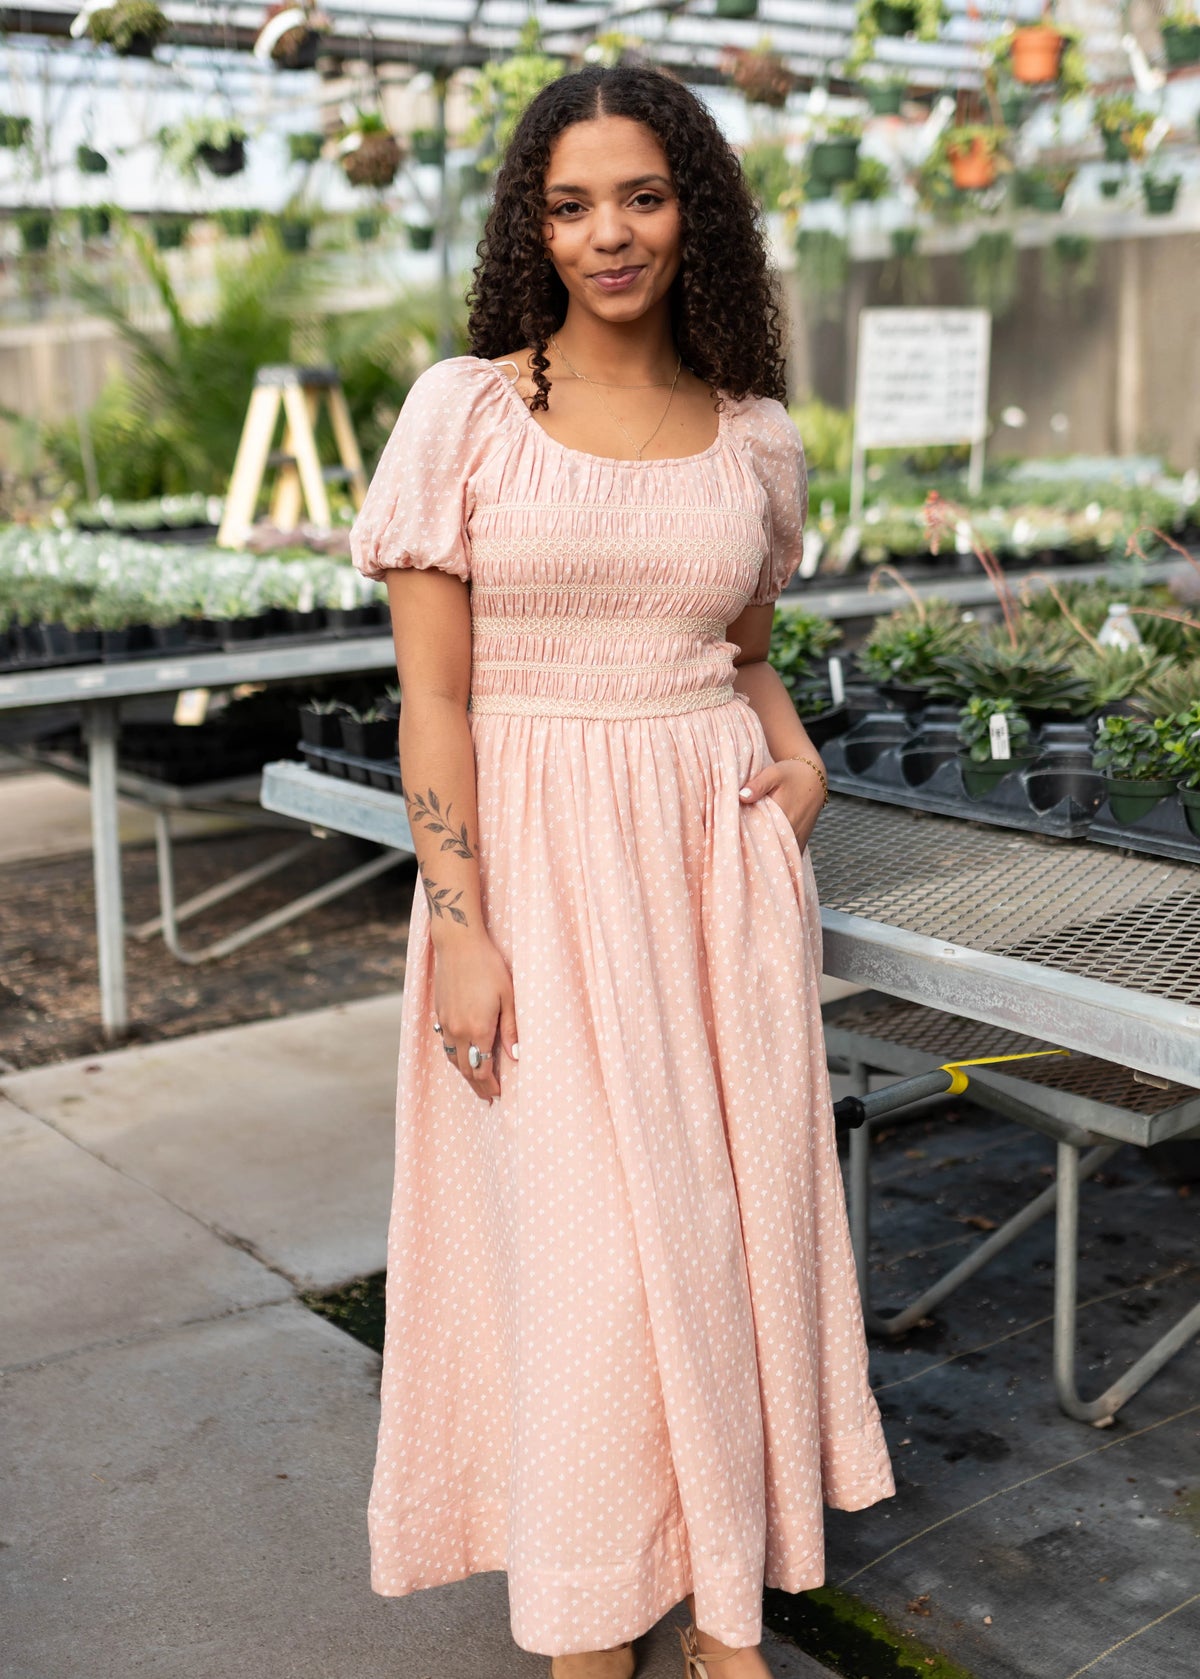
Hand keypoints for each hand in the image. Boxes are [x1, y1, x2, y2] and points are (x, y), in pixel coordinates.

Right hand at [433, 934, 518, 1102]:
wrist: (459, 944)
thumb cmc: (489, 966)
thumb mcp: (509, 997)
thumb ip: (512, 1029)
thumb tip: (516, 1057)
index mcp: (478, 1029)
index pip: (482, 1069)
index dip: (490, 1085)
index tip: (498, 1095)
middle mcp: (458, 1031)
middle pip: (466, 1069)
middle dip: (478, 1085)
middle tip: (488, 1097)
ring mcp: (445, 1023)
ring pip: (453, 1058)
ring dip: (464, 1072)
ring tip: (475, 1082)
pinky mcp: (439, 1013)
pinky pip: (445, 1044)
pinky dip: (454, 1056)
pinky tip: (461, 1057)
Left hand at [738, 754, 825, 850]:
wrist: (814, 778)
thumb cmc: (792, 773)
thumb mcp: (774, 773)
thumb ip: (758, 785)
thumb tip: (741, 796)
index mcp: (783, 817)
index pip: (759, 836)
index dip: (744, 839)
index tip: (730, 839)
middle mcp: (792, 833)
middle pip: (767, 849)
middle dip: (752, 850)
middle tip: (734, 846)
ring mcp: (797, 840)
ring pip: (777, 854)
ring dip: (763, 854)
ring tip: (745, 850)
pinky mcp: (800, 843)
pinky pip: (785, 854)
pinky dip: (774, 854)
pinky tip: (761, 849)